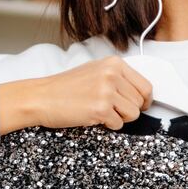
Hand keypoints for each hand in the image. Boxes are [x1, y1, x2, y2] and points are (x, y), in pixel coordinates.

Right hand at [0, 56, 152, 133]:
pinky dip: (108, 125)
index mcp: (114, 63)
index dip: (145, 100)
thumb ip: (117, 78)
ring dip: (120, 118)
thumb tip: (140, 93)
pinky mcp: (100, 108)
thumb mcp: (95, 71)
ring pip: (132, 114)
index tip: (140, 105)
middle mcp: (113, 74)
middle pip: (140, 102)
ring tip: (102, 112)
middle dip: (129, 110)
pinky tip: (93, 116)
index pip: (145, 86)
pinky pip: (118, 124)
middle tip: (112, 110)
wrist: (42, 97)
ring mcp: (107, 91)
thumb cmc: (66, 87)